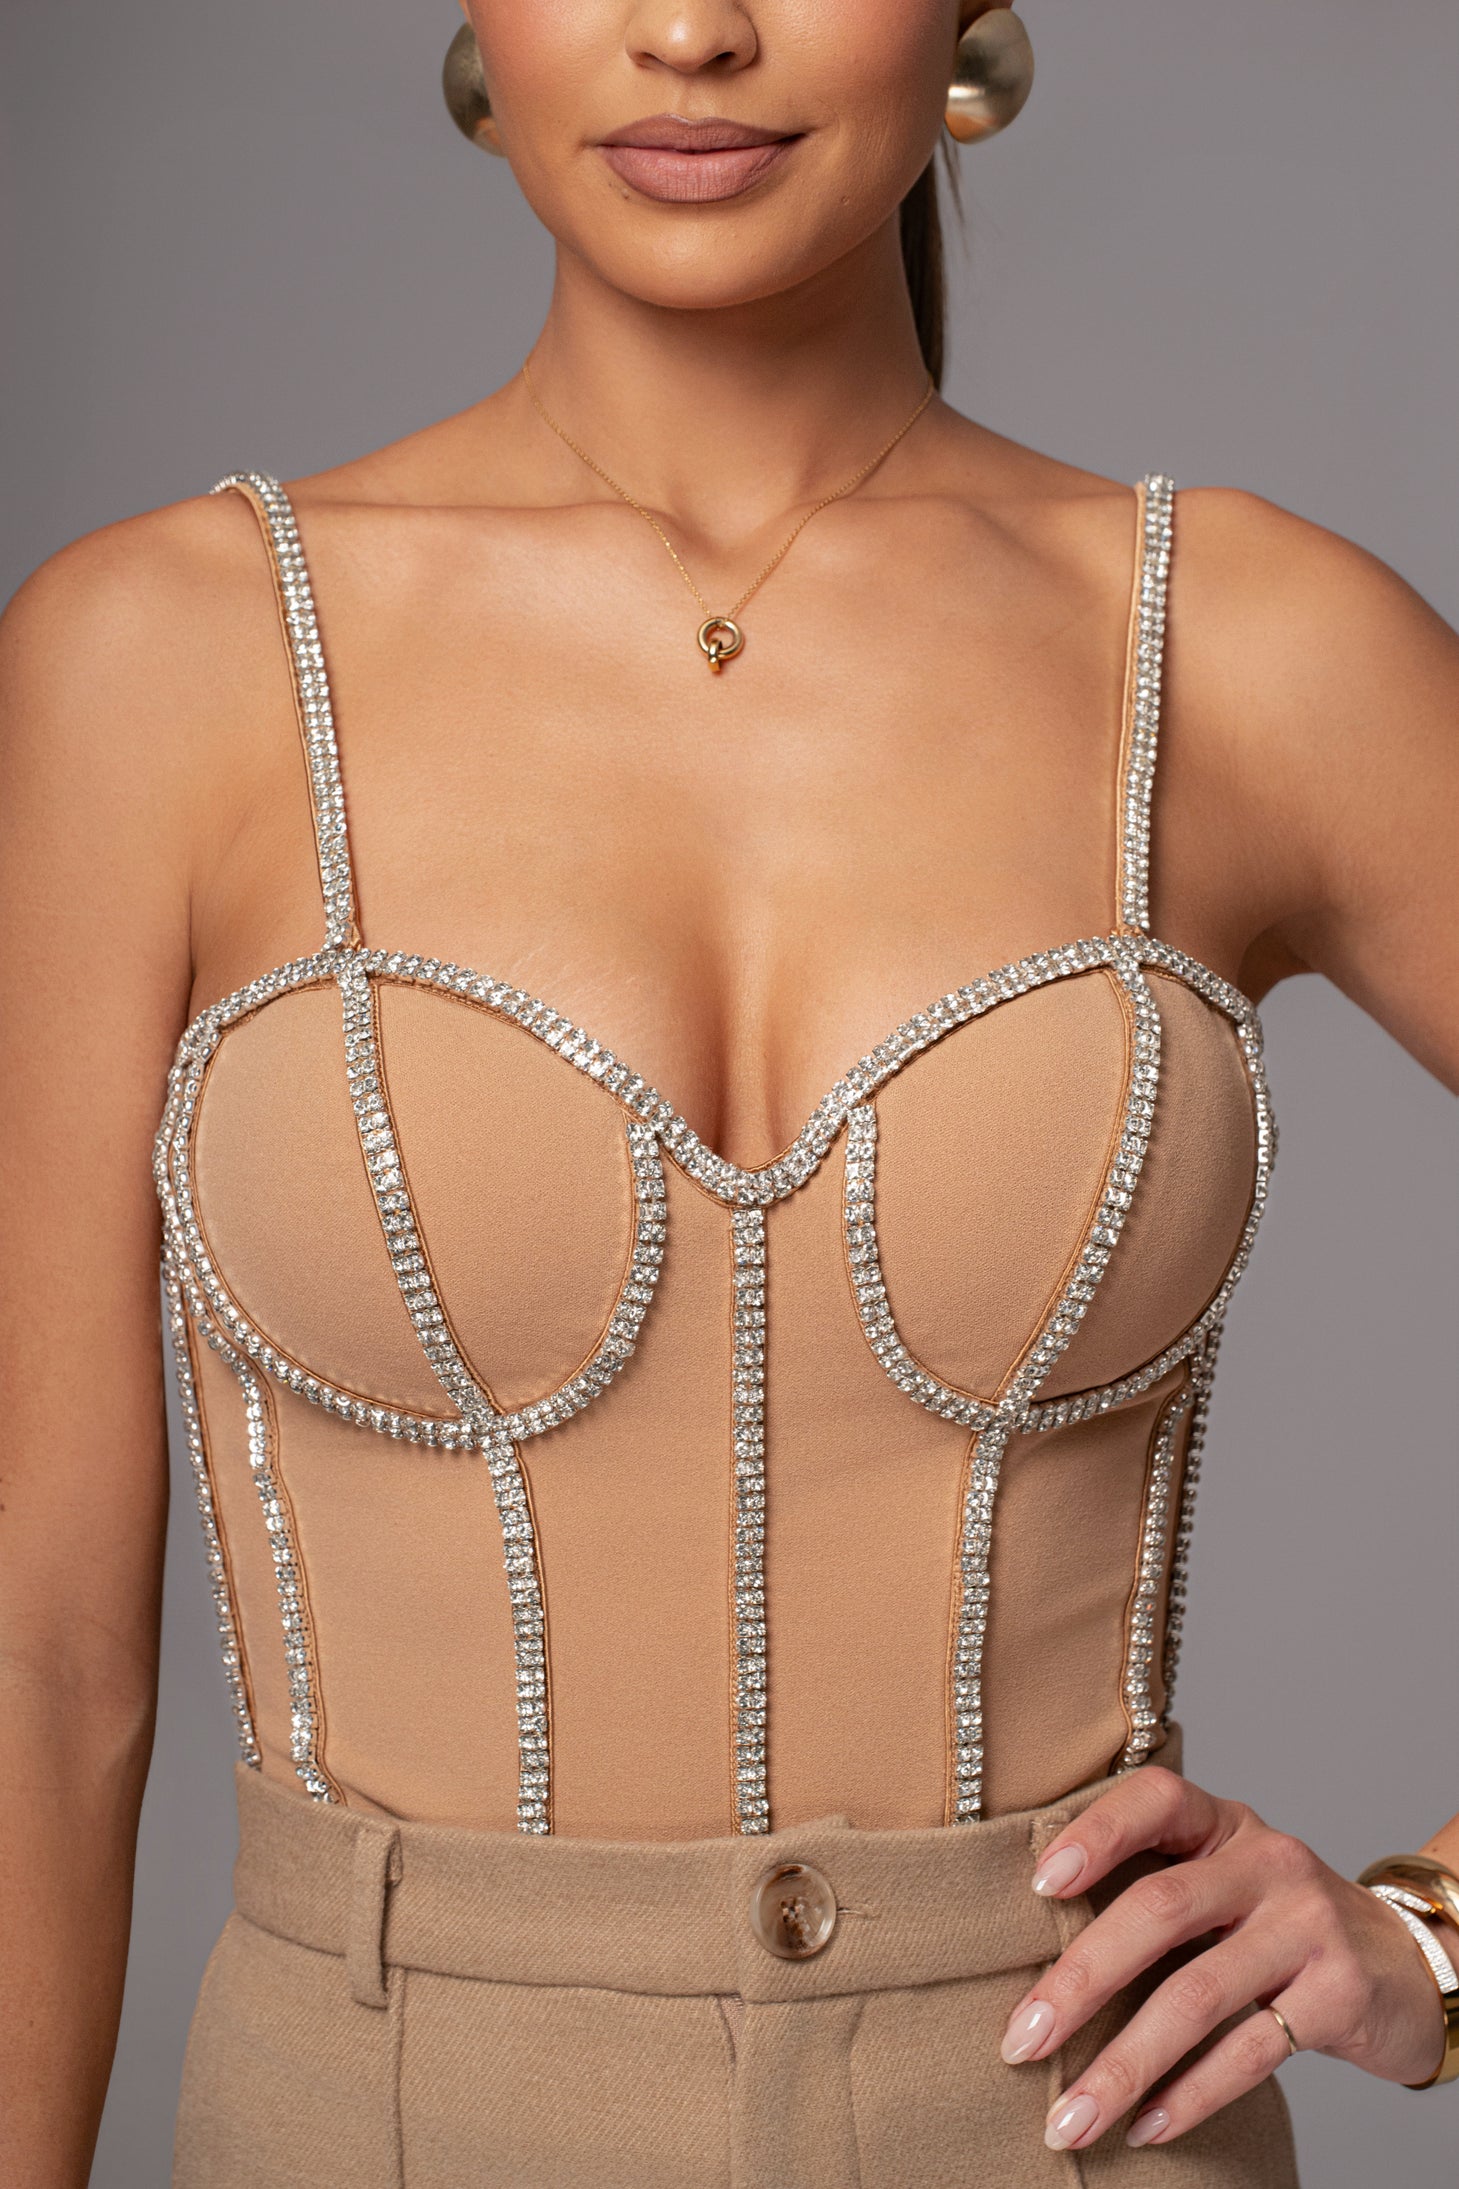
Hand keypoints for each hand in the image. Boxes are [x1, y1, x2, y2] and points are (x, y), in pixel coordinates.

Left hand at [998, 1766, 1447, 2152]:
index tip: (1037, 1885)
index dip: (1095, 1833)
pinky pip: (1249, 2051)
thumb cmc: (1274, 1925)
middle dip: (1080, 1980)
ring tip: (1070, 2117)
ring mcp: (1306, 1924)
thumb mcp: (1220, 1886)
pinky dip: (1190, 2095)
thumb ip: (1151, 1897)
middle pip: (1159, 1909)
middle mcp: (1265, 1860)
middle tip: (1020, 2042)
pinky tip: (1146, 2127)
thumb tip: (1032, 1967)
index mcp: (1221, 1823)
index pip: (1154, 1800)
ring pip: (1196, 1994)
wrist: (1401, 1965)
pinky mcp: (1338, 1992)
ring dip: (1123, 2064)